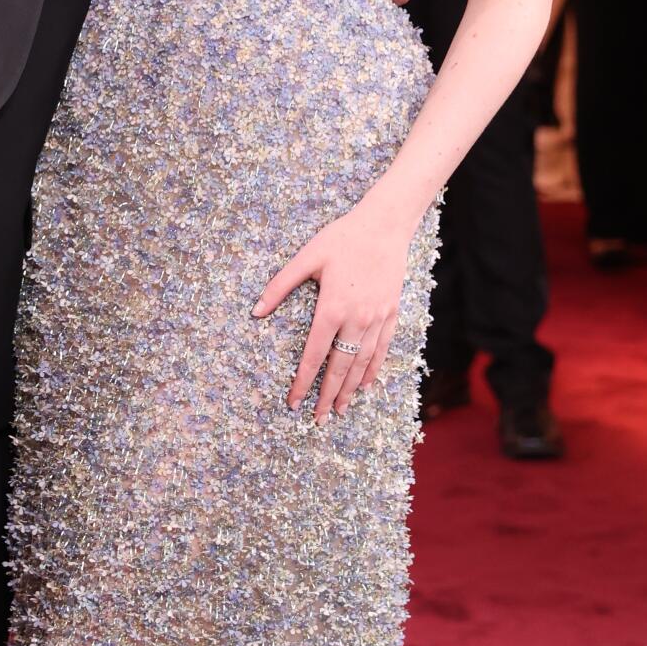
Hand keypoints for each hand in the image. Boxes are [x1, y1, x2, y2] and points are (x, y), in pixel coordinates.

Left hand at [253, 196, 409, 420]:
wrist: (385, 225)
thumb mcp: (306, 257)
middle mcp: (356, 319)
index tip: (293, 402)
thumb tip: (255, 311)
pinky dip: (373, 370)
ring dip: (351, 390)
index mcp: (331, 308)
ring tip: (342, 411)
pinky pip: (381, 349)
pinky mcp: (391, 314)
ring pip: (361, 363)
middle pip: (339, 368)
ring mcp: (376, 318)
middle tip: (319, 420)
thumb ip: (280, 286)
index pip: (314, 355)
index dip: (302, 382)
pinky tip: (366, 385)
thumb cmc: (342, 238)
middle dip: (328, 396)